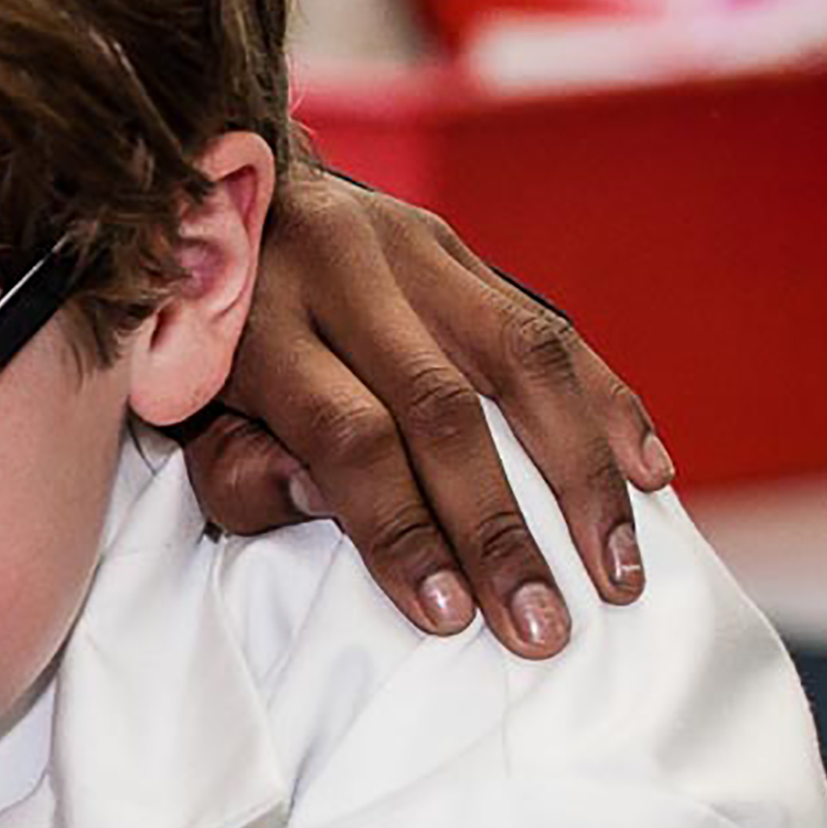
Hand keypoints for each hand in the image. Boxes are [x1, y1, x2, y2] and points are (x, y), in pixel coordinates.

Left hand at [194, 166, 668, 658]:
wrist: (199, 200)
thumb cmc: (192, 339)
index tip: (445, 614)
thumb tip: (329, 506)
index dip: (401, 529)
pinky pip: (546, 327)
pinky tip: (647, 475)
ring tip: (618, 571)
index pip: (346, 434)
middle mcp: (338, 271)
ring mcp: (406, 248)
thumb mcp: (179, 412)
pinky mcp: (451, 247)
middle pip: (440, 407)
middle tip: (541, 627)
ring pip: (521, 358)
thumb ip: (238, 468)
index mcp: (254, 320)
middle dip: (499, 530)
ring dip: (582, 473)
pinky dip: (607, 402)